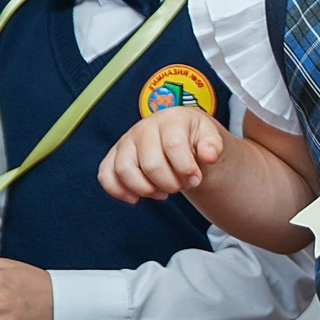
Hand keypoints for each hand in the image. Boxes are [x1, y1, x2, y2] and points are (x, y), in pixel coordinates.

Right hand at [100, 108, 232, 201]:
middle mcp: (144, 128)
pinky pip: (105, 174)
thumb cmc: (194, 136)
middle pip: (150, 164)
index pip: (174, 146)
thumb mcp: (211, 136)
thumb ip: (213, 145)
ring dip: (146, 189)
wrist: (181, 133)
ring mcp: (126, 141)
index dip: (186, 169)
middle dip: (170, 183)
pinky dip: (117, 190)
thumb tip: (209, 156)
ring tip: (163, 192)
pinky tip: (136, 199)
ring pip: (124, 170)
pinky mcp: (114, 156)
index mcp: (170, 120)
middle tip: (181, 186)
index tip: (196, 179)